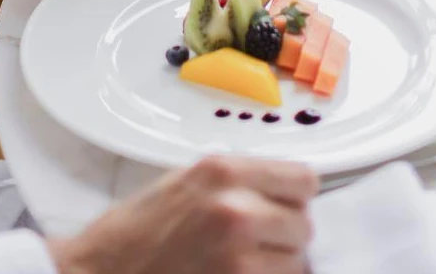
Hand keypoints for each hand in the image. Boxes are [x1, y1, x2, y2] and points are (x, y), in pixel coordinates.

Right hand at [48, 156, 317, 273]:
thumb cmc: (132, 236)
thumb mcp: (184, 186)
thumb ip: (237, 185)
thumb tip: (284, 196)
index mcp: (222, 172)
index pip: (303, 181)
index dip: (292, 198)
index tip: (279, 208)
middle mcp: (237, 209)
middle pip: (303, 224)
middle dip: (282, 237)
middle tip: (250, 244)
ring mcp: (239, 257)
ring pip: (296, 263)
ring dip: (275, 267)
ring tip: (235, 266)